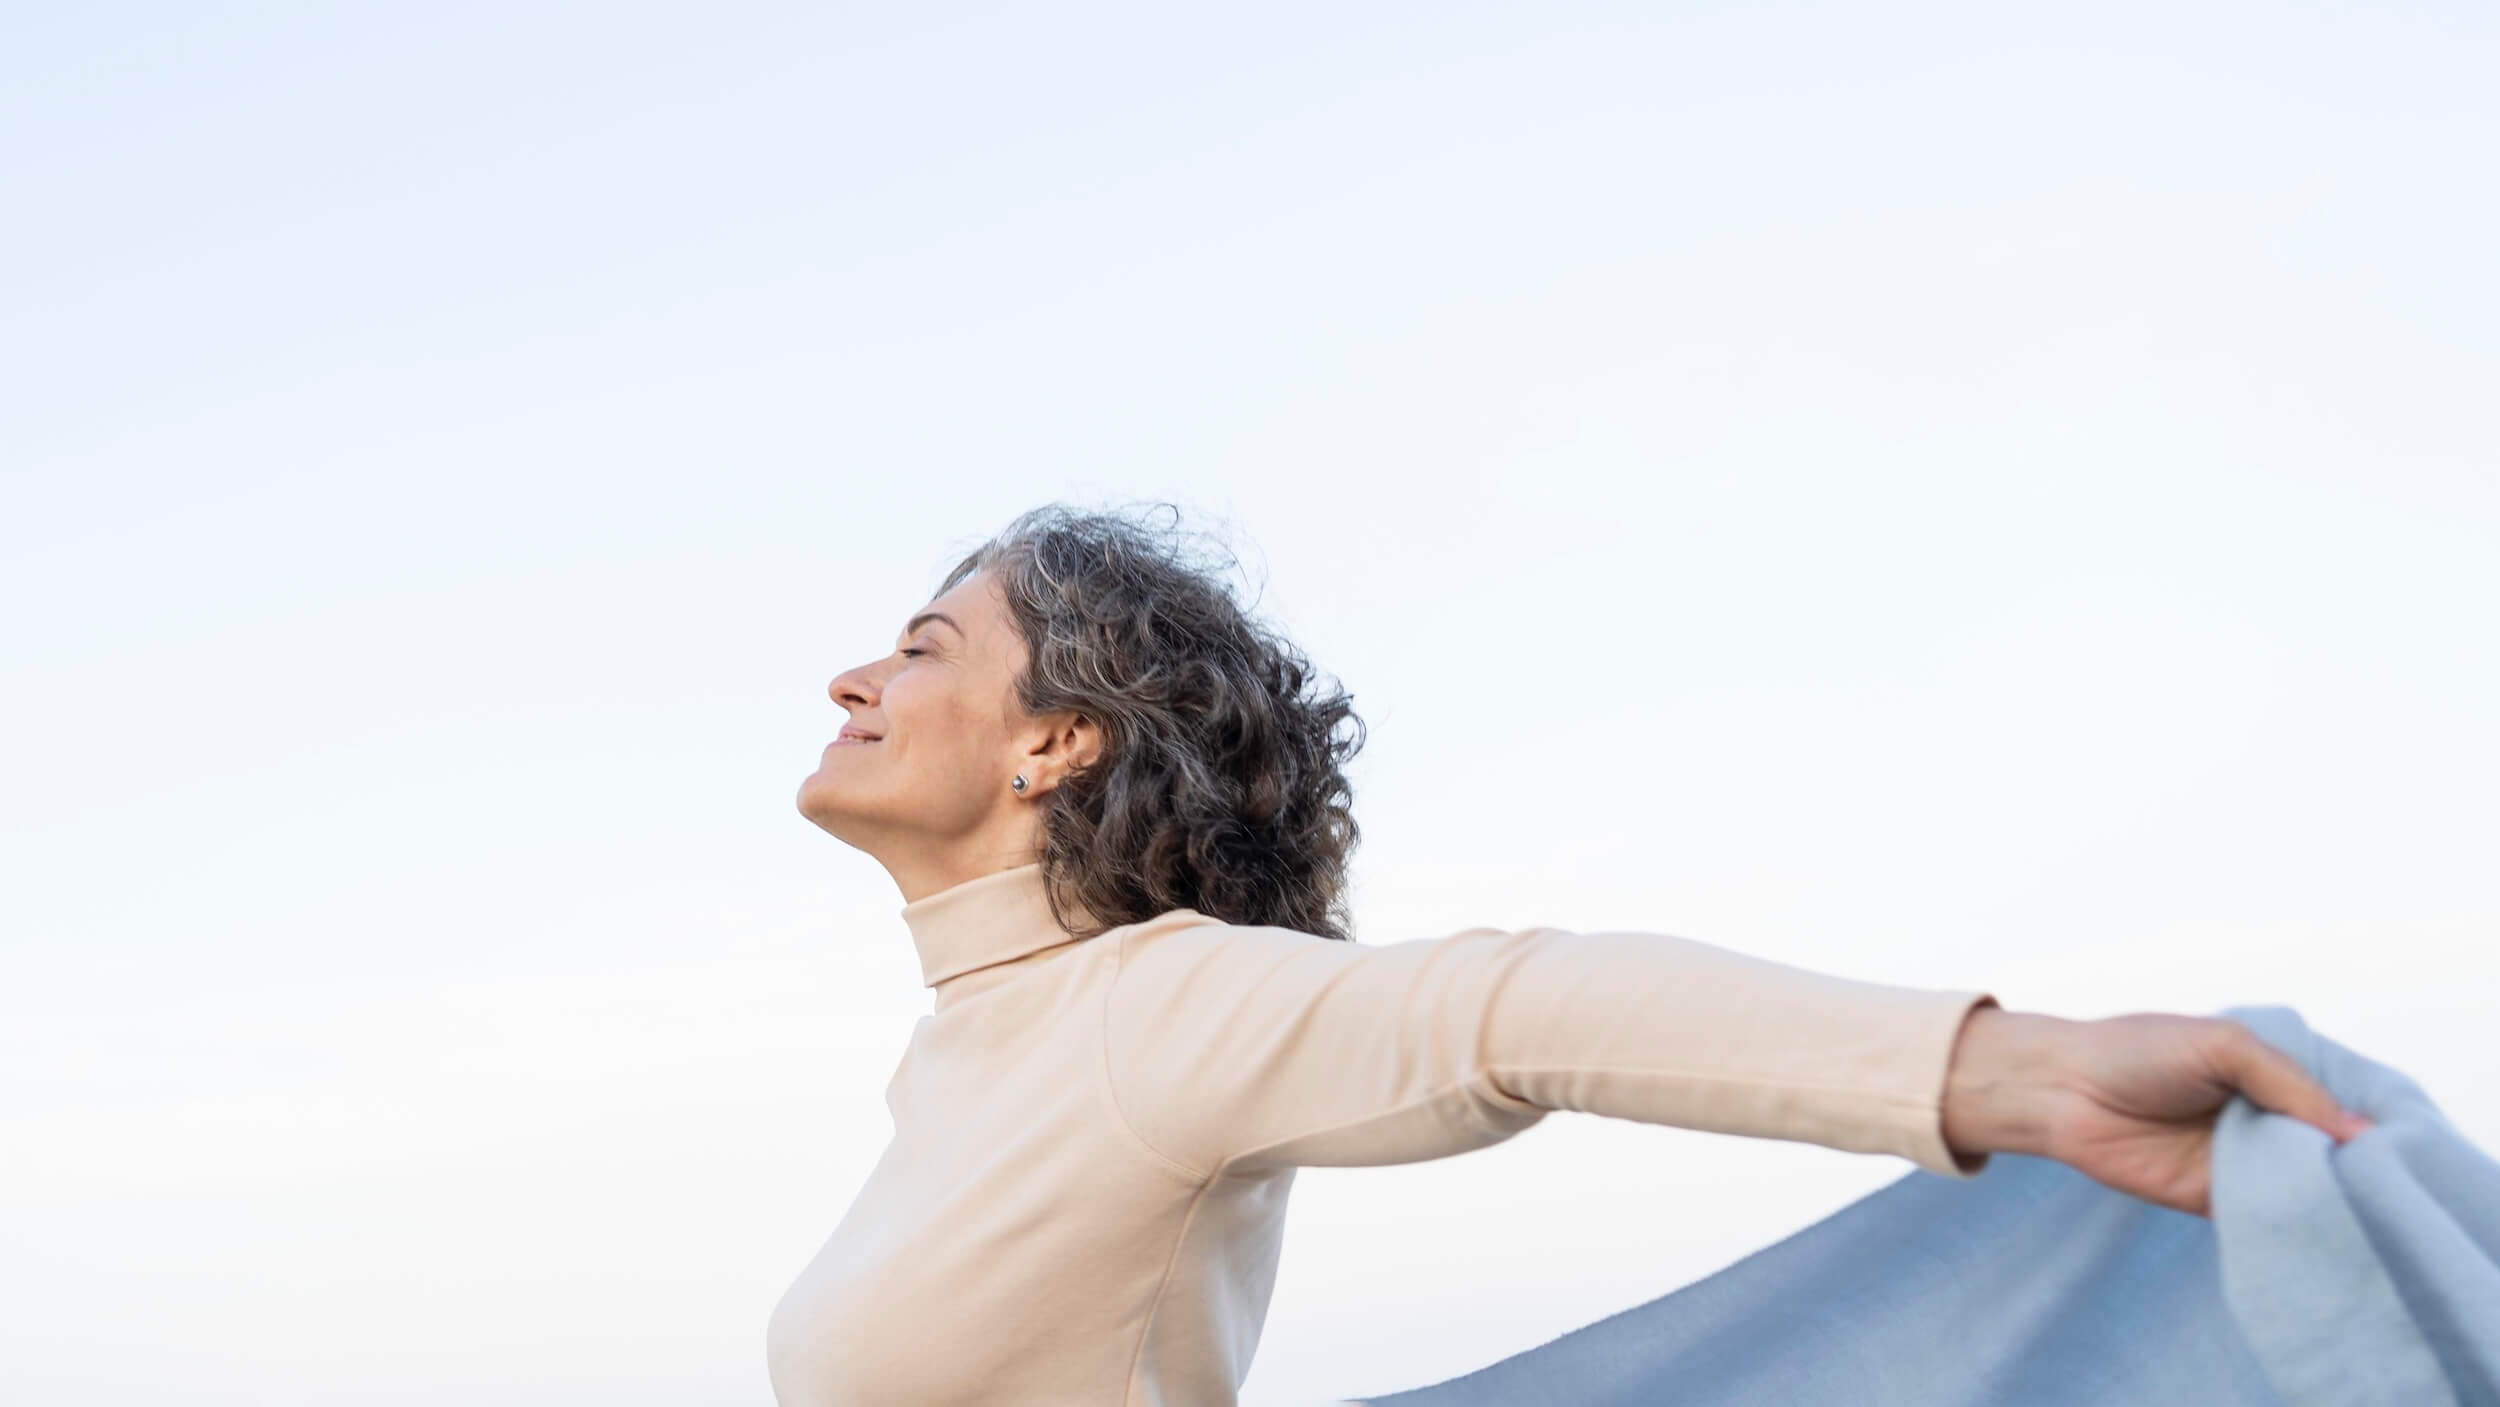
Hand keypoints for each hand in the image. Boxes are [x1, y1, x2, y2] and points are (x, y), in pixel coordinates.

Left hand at [1939, 1003, 2374, 1217]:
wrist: (2064, 1090)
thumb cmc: (2138, 1051)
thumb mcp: (2223, 1046)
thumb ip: (2288, 1082)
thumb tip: (2360, 1133)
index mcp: (2275, 1075)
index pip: (2342, 1102)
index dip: (2371, 1120)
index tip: (2410, 1142)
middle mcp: (2267, 1120)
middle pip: (2331, 1150)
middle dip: (2357, 1166)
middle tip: (2394, 1185)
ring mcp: (2244, 1162)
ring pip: (2306, 1186)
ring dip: (2328, 1196)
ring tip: (2365, 1206)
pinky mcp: (2217, 1201)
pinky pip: (2266, 1216)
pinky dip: (2290, 1221)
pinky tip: (2318, 1226)